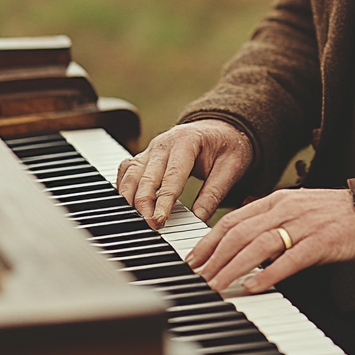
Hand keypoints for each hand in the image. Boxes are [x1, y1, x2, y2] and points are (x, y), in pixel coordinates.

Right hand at [116, 119, 252, 227]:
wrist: (221, 128)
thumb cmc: (227, 145)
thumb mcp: (231, 167)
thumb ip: (214, 194)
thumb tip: (199, 221)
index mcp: (186, 141)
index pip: (171, 175)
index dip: (163, 201)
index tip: (158, 221)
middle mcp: (164, 143)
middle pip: (146, 175)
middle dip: (144, 203)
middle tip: (149, 227)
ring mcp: (152, 149)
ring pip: (130, 173)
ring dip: (128, 197)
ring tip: (133, 220)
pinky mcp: (146, 157)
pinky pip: (127, 170)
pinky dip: (123, 187)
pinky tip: (125, 205)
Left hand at [185, 187, 354, 292]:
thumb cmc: (335, 216)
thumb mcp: (297, 210)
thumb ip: (270, 221)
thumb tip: (240, 238)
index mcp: (278, 199)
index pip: (234, 219)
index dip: (209, 239)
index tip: (193, 259)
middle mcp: (287, 208)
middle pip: (240, 231)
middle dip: (213, 256)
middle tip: (197, 277)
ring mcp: (304, 224)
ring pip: (258, 245)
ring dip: (232, 267)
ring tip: (216, 285)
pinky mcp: (322, 242)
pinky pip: (289, 259)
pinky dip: (268, 274)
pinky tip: (253, 287)